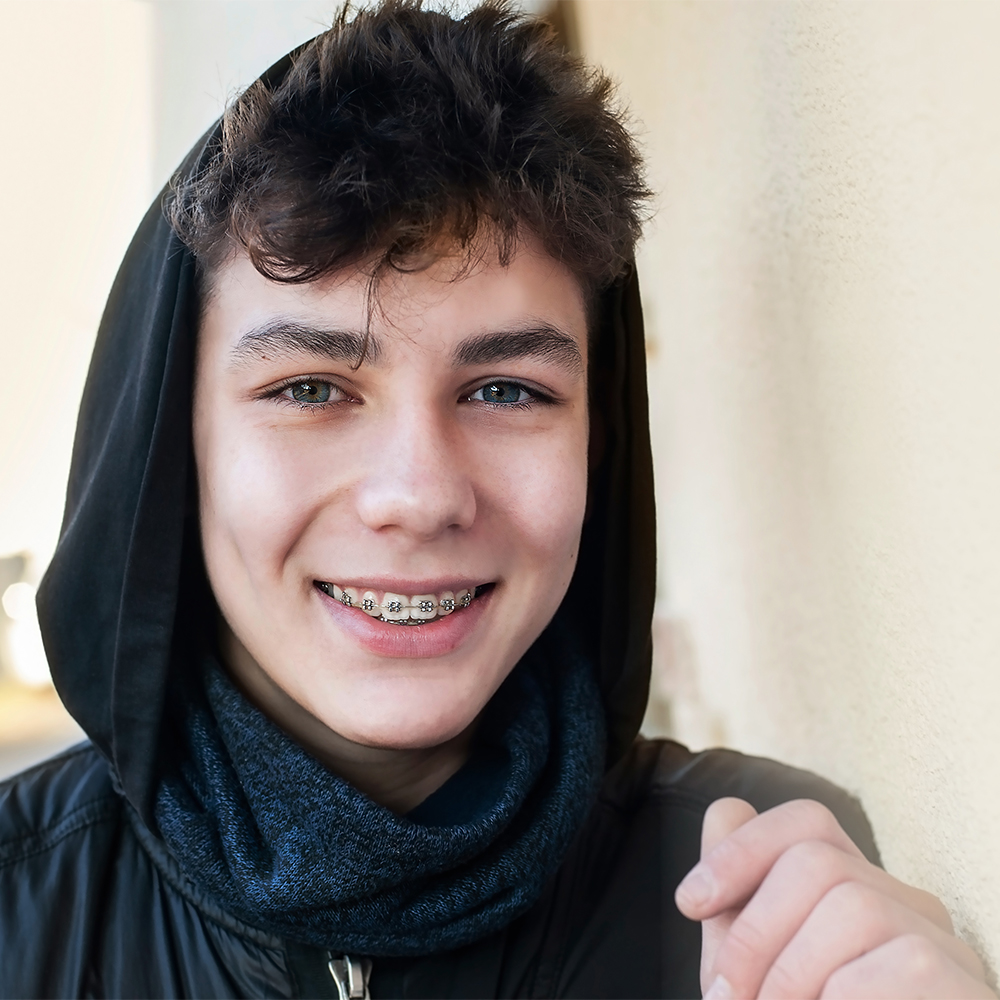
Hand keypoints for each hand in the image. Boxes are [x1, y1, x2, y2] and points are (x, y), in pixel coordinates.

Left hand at [675, 797, 994, 998]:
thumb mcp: (756, 973)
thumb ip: (739, 902)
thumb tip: (726, 810)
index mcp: (859, 891)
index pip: (808, 823)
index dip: (741, 849)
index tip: (690, 902)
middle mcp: (909, 906)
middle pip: (818, 861)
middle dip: (753, 932)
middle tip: (728, 998)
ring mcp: (944, 946)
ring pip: (852, 906)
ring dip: (788, 977)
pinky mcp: (962, 987)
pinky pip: (893, 966)